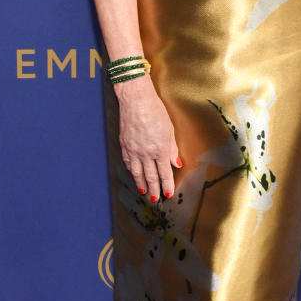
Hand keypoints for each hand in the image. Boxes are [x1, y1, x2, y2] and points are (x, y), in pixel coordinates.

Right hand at [115, 75, 180, 200]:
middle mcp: (146, 153)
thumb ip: (172, 149)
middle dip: (154, 189)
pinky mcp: (124, 145)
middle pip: (150, 176)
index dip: (167, 185)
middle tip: (156, 200)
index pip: (164, 173)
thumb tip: (176, 163)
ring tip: (145, 192)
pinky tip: (134, 175)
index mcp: (160, 150)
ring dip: (141, 184)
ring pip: (137, 173)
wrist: (136, 100)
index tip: (168, 193)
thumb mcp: (169, 130)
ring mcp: (133, 150)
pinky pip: (128, 162)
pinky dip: (131, 171)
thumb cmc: (155, 111)